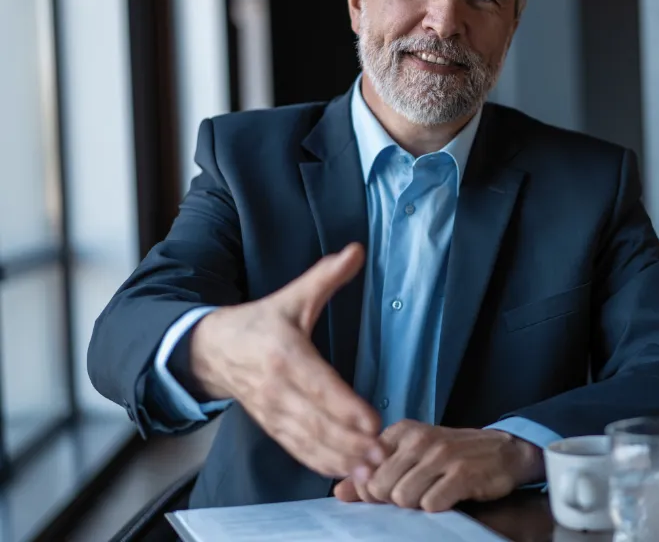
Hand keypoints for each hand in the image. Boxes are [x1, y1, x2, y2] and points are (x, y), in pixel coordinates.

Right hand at [189, 243, 386, 479]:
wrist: (210, 350)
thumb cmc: (258, 323)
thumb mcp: (291, 297)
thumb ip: (325, 277)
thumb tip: (356, 250)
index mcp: (284, 354)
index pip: (318, 385)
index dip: (344, 406)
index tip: (371, 422)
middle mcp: (277, 389)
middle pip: (317, 422)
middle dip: (351, 442)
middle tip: (384, 456)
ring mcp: (272, 413)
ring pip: (309, 442)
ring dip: (341, 459)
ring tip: (373, 471)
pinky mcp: (272, 427)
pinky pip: (298, 450)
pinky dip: (322, 463)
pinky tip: (346, 473)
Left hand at [333, 420, 544, 511]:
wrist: (503, 450)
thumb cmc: (452, 456)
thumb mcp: (411, 457)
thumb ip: (374, 473)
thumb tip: (339, 493)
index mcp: (401, 432)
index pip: (365, 470)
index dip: (372, 491)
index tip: (391, 490)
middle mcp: (419, 439)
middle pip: (380, 487)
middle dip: (393, 500)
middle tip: (416, 493)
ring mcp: (441, 455)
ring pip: (403, 498)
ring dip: (417, 505)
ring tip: (433, 493)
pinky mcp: (462, 473)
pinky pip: (432, 504)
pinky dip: (438, 507)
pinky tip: (449, 496)